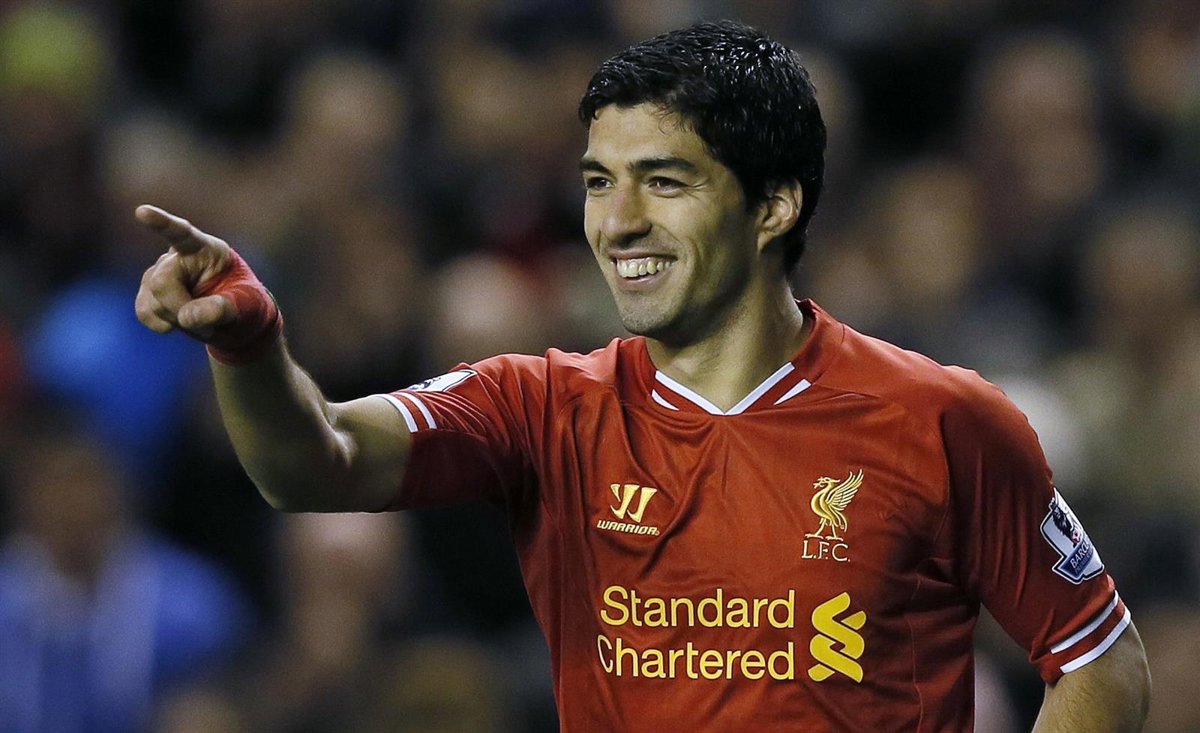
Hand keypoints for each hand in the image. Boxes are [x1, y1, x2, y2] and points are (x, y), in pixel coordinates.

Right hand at [134, 204, 236, 341]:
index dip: (162, 223)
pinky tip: (180, 322)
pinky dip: (162, 324)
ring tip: (202, 319)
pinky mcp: (149, 293)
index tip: (142, 212)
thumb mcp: (248, 306)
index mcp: (207, 249)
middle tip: (207, 326)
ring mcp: (160, 273)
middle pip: (161, 282)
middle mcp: (178, 256)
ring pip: (152, 300)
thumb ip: (223, 309)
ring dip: (177, 319)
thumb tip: (187, 317)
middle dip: (179, 308)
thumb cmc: (246, 305)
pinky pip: (145, 312)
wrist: (236, 321)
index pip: (182, 233)